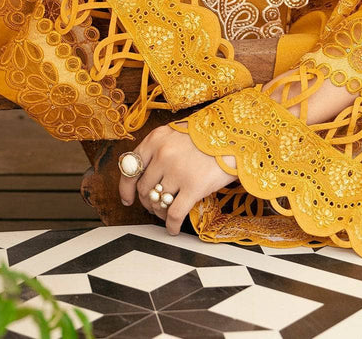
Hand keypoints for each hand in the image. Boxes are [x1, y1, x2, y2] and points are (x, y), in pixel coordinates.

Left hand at [118, 124, 235, 235]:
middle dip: (148, 202)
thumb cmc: (207, 136)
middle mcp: (163, 154)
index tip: (128, 199)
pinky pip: (174, 214)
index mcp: (156, 139)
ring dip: (160, 213)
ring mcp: (177, 171)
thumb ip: (159, 148)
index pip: (130, 168)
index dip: (126, 188)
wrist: (236, 136)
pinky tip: (174, 228)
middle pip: (144, 188)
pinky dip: (171, 225)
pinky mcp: (193, 187)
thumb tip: (144, 175)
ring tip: (166, 215)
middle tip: (155, 207)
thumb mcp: (177, 133)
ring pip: (158, 202)